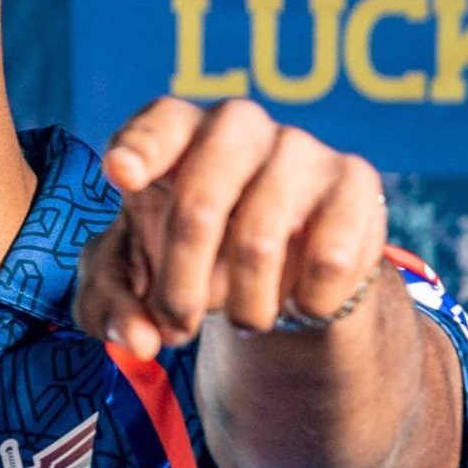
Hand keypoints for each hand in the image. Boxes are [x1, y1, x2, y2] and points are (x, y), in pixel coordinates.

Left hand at [75, 97, 385, 355]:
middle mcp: (237, 126)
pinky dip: (306, 303)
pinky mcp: (356, 182)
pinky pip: (328, 260)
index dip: (139, 149)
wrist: (284, 268)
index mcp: (175, 132)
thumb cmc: (190, 256)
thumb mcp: (132, 280)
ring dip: (243, 307)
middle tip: (177, 327)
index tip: (121, 175)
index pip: (158, 126)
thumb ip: (111, 307)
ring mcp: (300, 149)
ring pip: (259, 242)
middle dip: (179, 284)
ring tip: (243, 318)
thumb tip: (139, 341)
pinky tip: (300, 297)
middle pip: (199, 204)